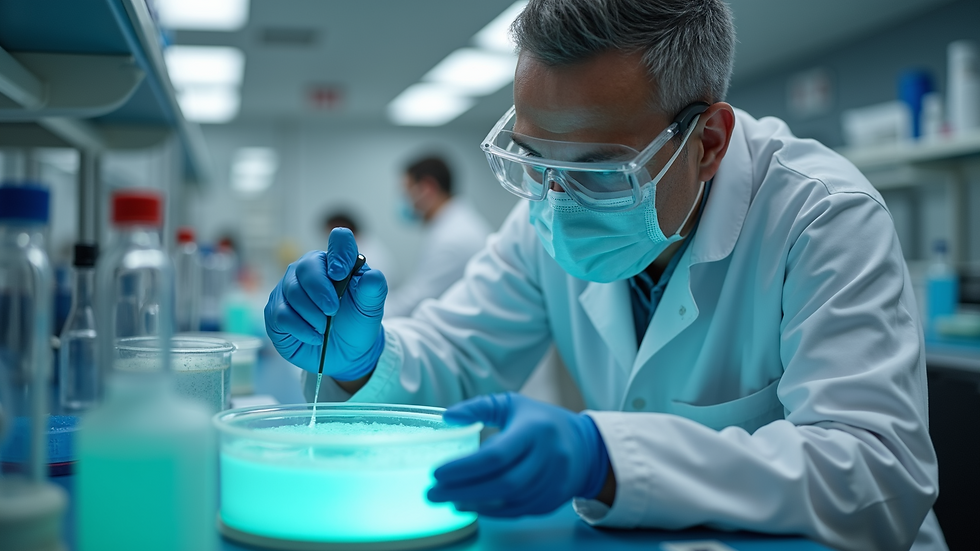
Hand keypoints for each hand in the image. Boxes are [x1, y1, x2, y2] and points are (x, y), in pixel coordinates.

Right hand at [264, 228, 386, 380]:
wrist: (346, 353)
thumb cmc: (357, 323)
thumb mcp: (371, 308)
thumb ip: (374, 290)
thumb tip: (373, 276)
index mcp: (337, 261)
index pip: (339, 240)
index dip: (339, 253)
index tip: (340, 274)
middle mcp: (309, 269)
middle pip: (306, 268)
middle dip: (320, 292)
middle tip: (333, 311)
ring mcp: (288, 289)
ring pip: (292, 292)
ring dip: (312, 314)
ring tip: (325, 328)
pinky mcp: (275, 311)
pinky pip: (281, 314)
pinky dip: (301, 328)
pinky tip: (314, 336)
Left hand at [428, 392, 609, 516]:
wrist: (586, 446)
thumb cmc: (541, 421)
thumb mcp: (512, 404)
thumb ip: (479, 408)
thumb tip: (447, 417)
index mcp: (535, 430)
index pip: (496, 455)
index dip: (464, 467)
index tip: (435, 473)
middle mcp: (548, 457)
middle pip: (501, 483)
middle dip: (462, 491)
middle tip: (430, 494)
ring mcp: (554, 483)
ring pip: (509, 502)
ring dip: (474, 504)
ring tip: (446, 500)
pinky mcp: (553, 501)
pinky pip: (518, 511)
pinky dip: (491, 512)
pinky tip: (469, 505)